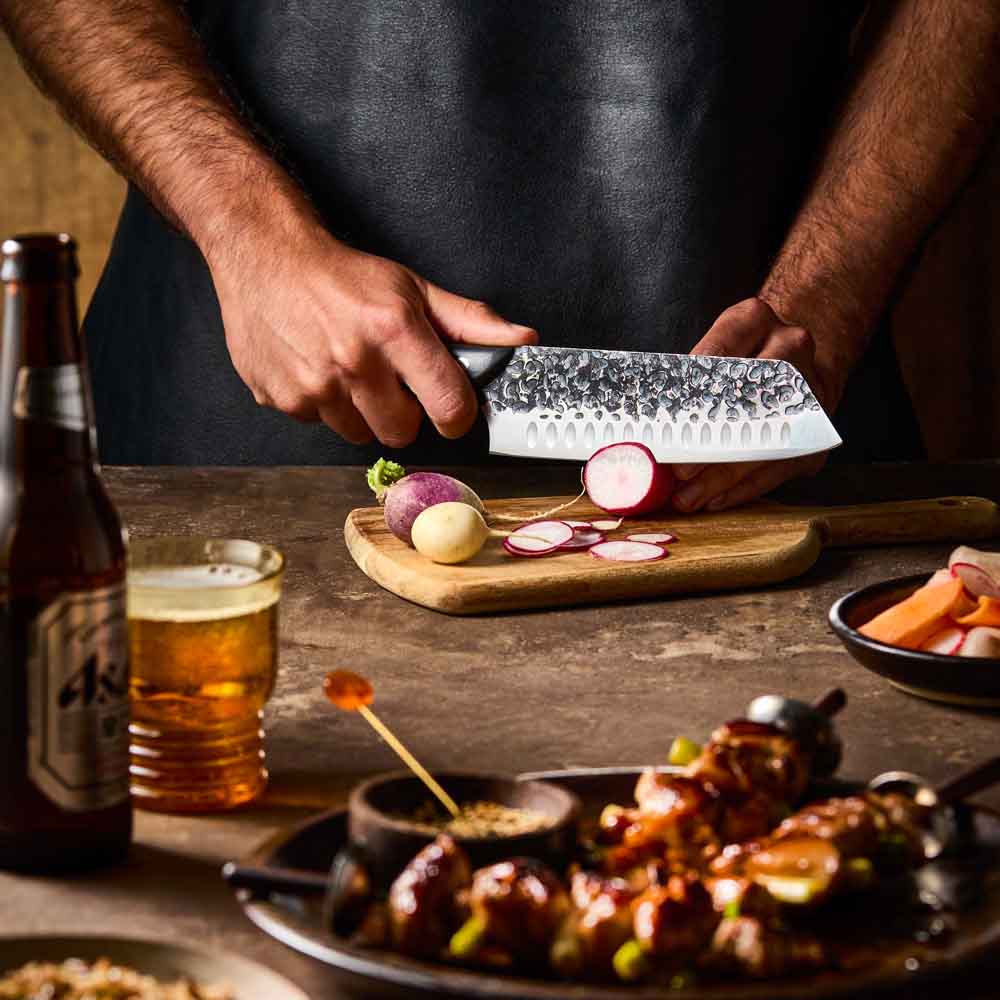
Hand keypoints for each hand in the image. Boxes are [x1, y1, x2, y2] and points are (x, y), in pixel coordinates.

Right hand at [206, 210, 536, 446]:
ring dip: (362, 411)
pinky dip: (324, 405)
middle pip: (403, 433)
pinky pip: (320, 423)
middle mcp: (354, 362)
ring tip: (351, 371)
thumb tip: (522, 339)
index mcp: (394, 331)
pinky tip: (319, 370)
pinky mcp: (282, 399)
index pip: (450, 406)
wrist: (264, 257)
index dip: (457, 414)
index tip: (450, 408)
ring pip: (360, 433)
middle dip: (404, 414)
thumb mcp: (413, 289)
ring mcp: (314, 385)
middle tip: (391, 381)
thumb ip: (470, 322)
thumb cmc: (343, 276)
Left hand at [671, 298, 840, 511]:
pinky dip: (743, 488)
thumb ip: (685, 379)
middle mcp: (789, 348)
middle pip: (747, 406)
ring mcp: (811, 389)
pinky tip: (714, 499)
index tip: (669, 428)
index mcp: (753, 319)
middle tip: (677, 472)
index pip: (717, 357)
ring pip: (765, 442)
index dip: (693, 397)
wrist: (796, 354)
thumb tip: (643, 425)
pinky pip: (779, 466)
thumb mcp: (712, 346)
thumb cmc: (737, 354)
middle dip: (710, 446)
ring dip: (722, 478)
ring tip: (687, 498)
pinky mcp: (816, 430)